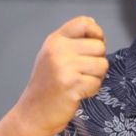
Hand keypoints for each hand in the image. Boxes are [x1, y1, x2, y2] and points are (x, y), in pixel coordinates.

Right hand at [15, 16, 108, 135]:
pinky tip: (77, 92)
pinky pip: (97, 83)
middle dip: (97, 61)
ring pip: (102, 65)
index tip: (92, 47)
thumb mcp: (54, 55)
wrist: (33, 113)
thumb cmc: (47, 85)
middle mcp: (58, 50)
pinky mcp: (71, 84)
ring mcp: (63, 67)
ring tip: (79, 82)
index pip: (85, 22)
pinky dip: (91, 90)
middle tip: (82, 72)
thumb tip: (96, 30)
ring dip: (96, 77)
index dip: (96, 34)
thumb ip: (72, 41)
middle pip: (100, 46)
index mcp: (55, 40)